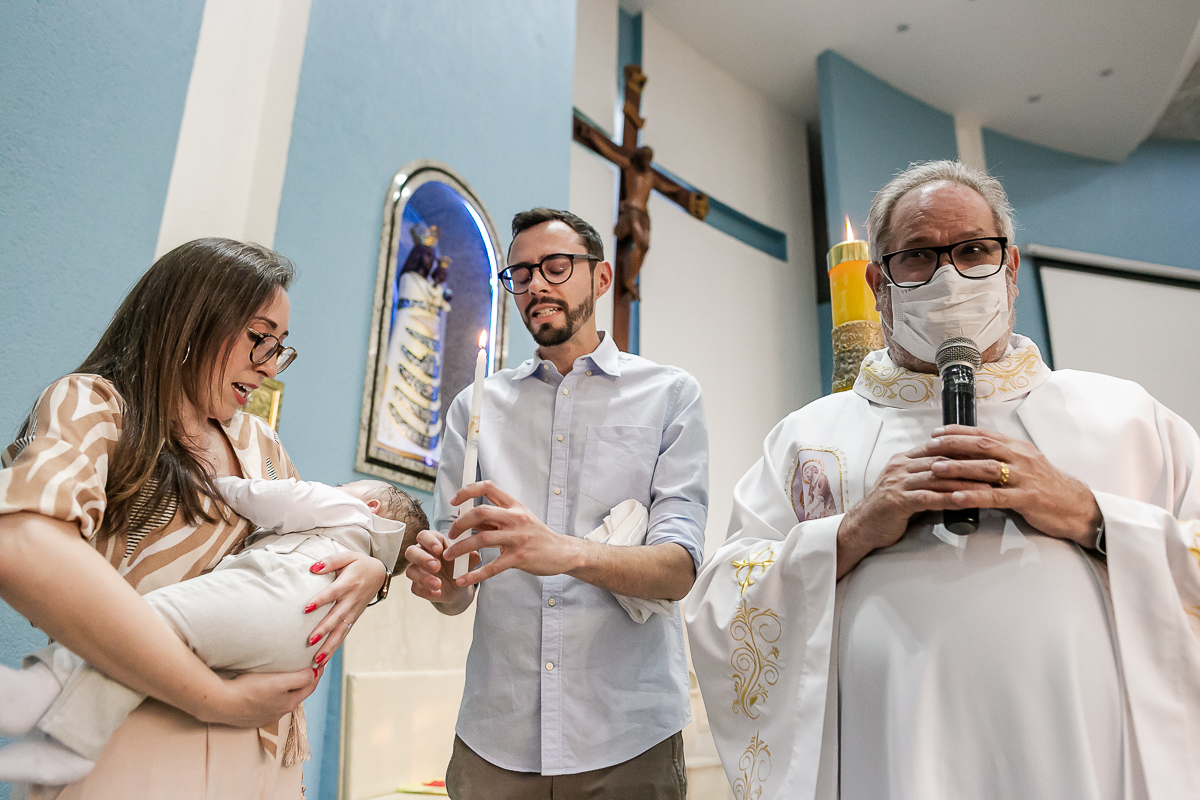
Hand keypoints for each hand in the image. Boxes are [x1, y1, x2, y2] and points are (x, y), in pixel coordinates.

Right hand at [195, 666, 321, 727]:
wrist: (221, 703)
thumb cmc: (249, 690)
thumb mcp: (280, 683)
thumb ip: (300, 679)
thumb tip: (315, 673)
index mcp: (289, 703)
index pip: (310, 686)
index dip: (318, 672)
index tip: (321, 660)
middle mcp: (280, 712)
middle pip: (298, 693)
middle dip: (306, 680)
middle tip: (309, 665)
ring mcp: (265, 715)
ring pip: (283, 699)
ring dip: (289, 688)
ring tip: (289, 675)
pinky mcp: (252, 716)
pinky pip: (268, 703)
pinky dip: (274, 695)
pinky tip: (268, 688)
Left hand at [304, 550, 385, 665]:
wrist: (379, 574)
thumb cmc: (359, 564)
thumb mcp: (347, 556)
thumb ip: (330, 561)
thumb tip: (312, 568)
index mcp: (349, 583)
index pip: (333, 593)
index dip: (320, 600)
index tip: (306, 608)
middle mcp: (352, 599)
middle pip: (337, 617)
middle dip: (324, 629)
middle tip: (310, 640)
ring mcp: (354, 611)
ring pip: (341, 631)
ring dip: (330, 646)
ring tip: (317, 659)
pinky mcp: (354, 618)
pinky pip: (344, 634)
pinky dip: (334, 648)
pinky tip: (323, 660)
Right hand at [404, 529, 478, 612]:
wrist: (459, 587)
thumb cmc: (460, 566)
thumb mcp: (468, 561)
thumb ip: (471, 557)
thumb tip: (474, 555)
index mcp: (433, 541)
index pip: (424, 535)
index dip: (429, 541)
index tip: (439, 549)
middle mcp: (422, 553)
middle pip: (411, 551)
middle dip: (422, 559)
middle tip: (436, 567)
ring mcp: (417, 570)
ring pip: (410, 570)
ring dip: (424, 578)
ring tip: (439, 584)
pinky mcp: (417, 585)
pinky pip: (415, 588)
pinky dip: (426, 591)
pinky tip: (437, 593)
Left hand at [442, 481, 581, 586]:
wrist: (562, 552)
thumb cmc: (536, 535)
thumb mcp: (518, 520)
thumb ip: (494, 519)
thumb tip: (465, 517)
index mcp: (514, 505)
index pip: (488, 487)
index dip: (468, 490)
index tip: (454, 501)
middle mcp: (516, 518)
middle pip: (480, 512)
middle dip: (460, 523)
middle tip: (450, 534)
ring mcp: (518, 538)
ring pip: (482, 539)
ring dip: (460, 548)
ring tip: (449, 556)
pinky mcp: (519, 558)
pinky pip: (492, 567)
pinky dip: (474, 575)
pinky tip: (462, 580)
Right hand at [837, 445, 982, 577]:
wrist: (861, 526)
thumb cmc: (887, 509)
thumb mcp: (906, 486)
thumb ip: (926, 479)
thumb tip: (956, 478)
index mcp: (903, 460)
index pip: (939, 448)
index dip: (964, 450)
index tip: (989, 454)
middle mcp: (900, 467)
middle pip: (942, 460)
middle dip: (971, 463)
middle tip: (997, 467)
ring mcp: (898, 483)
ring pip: (937, 478)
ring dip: (965, 482)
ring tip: (989, 487)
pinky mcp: (897, 501)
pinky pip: (928, 497)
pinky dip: (948, 499)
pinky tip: (965, 501)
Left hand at [925, 425, 1101, 545]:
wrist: (1078, 507)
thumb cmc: (1046, 487)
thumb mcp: (1024, 465)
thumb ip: (1001, 458)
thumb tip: (970, 454)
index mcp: (1018, 448)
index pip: (984, 434)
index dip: (958, 432)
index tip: (936, 432)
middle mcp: (1021, 458)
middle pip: (982, 446)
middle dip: (952, 445)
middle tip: (929, 446)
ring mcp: (1025, 478)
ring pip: (986, 469)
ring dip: (958, 468)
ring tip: (935, 469)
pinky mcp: (1028, 498)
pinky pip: (997, 497)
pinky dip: (974, 496)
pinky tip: (956, 498)